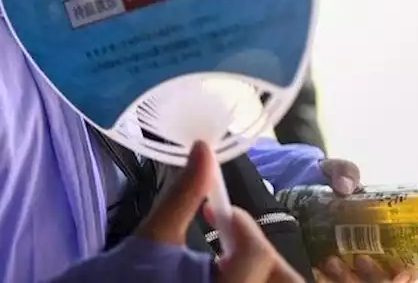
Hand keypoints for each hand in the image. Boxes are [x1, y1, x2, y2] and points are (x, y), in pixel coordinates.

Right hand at [137, 141, 303, 281]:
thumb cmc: (130, 273)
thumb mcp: (156, 235)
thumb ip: (184, 193)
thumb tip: (204, 149)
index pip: (258, 256)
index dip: (242, 226)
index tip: (215, 213)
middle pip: (286, 280)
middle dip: (268, 255)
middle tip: (236, 240)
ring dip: (266, 270)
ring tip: (233, 258)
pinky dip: (258, 280)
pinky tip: (231, 272)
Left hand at [315, 159, 417, 282]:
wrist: (296, 183)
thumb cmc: (328, 181)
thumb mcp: (338, 171)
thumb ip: (345, 171)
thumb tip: (346, 187)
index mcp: (383, 234)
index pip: (407, 264)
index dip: (408, 273)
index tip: (400, 274)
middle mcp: (369, 253)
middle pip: (383, 279)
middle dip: (376, 277)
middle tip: (360, 260)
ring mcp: (346, 263)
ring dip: (348, 279)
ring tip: (330, 261)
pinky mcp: (323, 266)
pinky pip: (328, 281)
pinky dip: (324, 279)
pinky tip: (316, 270)